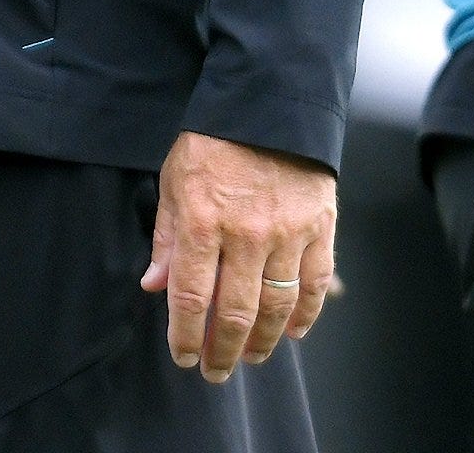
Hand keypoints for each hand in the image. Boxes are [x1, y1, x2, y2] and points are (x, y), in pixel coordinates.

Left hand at [141, 131, 336, 382]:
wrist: (267, 102)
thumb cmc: (214, 142)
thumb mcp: (175, 181)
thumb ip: (166, 237)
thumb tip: (154, 286)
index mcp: (202, 221)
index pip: (192, 297)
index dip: (186, 336)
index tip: (184, 357)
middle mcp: (245, 233)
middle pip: (236, 312)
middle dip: (223, 351)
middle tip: (216, 372)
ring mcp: (287, 232)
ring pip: (277, 306)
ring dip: (264, 342)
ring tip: (251, 357)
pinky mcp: (319, 227)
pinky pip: (315, 283)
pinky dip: (306, 314)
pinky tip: (294, 331)